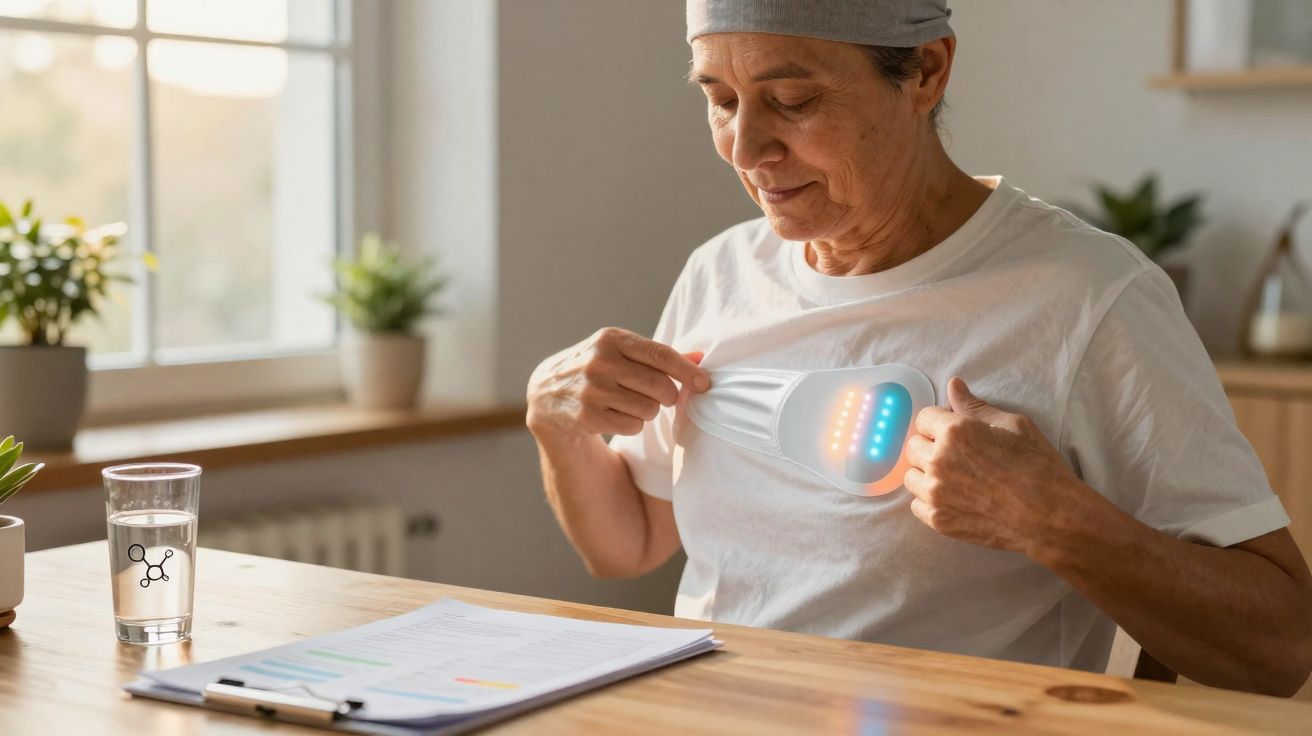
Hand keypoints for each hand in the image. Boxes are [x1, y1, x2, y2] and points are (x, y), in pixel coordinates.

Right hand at [526, 327, 708, 438]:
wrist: (549, 393)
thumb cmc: (599, 368)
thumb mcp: (622, 352)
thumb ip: (660, 355)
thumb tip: (701, 358)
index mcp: (611, 338)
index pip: (660, 354)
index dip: (687, 371)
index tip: (705, 383)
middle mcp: (600, 361)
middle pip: (660, 386)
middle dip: (667, 395)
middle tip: (658, 395)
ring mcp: (591, 389)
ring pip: (649, 410)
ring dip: (647, 411)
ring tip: (628, 403)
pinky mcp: (587, 415)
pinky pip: (633, 426)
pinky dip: (632, 425)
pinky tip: (615, 415)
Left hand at [903, 377, 1091, 556]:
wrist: (1051, 516)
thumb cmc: (1038, 467)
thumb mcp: (1013, 425)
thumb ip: (975, 406)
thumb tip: (953, 385)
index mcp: (955, 432)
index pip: (924, 418)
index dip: (940, 422)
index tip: (955, 432)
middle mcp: (939, 461)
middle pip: (913, 447)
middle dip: (931, 446)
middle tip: (959, 455)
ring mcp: (936, 494)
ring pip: (911, 477)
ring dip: (927, 474)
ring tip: (955, 478)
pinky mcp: (939, 520)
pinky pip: (917, 505)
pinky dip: (930, 501)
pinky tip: (954, 498)